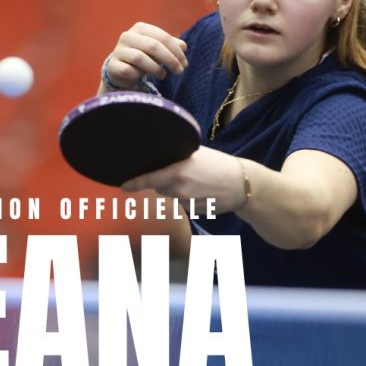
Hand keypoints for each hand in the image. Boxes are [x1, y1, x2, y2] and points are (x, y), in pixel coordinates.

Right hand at [104, 22, 187, 88]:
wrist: (120, 69)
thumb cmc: (144, 57)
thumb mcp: (158, 50)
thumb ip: (172, 46)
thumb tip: (183, 46)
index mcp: (140, 28)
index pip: (163, 37)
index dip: (176, 51)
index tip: (185, 64)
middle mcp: (127, 36)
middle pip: (153, 46)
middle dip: (170, 60)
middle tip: (179, 71)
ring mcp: (118, 50)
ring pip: (140, 58)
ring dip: (156, 69)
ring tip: (163, 75)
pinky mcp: (112, 65)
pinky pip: (128, 71)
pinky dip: (137, 76)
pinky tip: (141, 78)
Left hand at [121, 147, 247, 211]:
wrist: (241, 185)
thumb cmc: (221, 165)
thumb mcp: (199, 154)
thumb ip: (179, 156)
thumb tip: (162, 157)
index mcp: (178, 171)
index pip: (150, 179)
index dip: (135, 183)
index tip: (123, 187)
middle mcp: (179, 188)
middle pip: (160, 186)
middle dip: (166, 181)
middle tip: (186, 173)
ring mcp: (186, 202)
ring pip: (172, 196)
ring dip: (178, 190)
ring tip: (198, 182)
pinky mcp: (193, 211)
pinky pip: (183, 204)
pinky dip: (188, 199)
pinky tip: (202, 192)